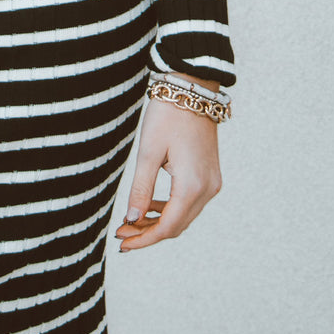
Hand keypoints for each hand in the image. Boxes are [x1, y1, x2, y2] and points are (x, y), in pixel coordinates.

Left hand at [114, 92, 221, 251]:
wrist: (193, 90)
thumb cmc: (168, 116)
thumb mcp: (148, 152)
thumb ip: (141, 189)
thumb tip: (133, 219)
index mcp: (192, 186)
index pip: (168, 227)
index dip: (144, 238)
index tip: (122, 243)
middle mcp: (208, 189)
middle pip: (177, 226)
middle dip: (148, 233)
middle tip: (121, 233)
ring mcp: (212, 183)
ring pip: (184, 216)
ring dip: (159, 222)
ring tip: (131, 222)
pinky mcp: (210, 176)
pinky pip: (190, 203)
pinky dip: (170, 209)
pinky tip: (151, 206)